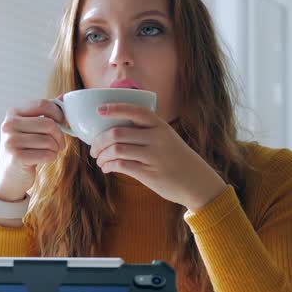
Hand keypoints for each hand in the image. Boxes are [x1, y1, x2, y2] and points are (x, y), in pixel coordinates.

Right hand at [0, 98, 65, 201]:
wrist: (9, 176)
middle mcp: (9, 125)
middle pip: (48, 124)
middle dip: (59, 136)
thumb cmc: (25, 148)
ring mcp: (11, 141)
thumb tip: (65, 96)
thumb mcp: (31, 127)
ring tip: (50, 152)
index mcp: (13, 113)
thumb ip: (46, 112)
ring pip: (49, 141)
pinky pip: (47, 154)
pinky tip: (44, 159)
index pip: (43, 104)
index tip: (62, 122)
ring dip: (55, 149)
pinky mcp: (16, 157)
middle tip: (59, 144)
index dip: (58, 113)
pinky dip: (51, 157)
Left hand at [90, 103, 226, 210]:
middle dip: (99, 141)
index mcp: (160, 126)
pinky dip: (109, 166)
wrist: (197, 182)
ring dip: (102, 155)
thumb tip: (112, 131)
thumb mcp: (167, 139)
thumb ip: (146, 132)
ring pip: (116, 150)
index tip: (99, 110)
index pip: (135, 111)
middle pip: (117, 133)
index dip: (115, 108)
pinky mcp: (149, 174)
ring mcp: (154, 156)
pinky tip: (107, 168)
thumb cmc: (176, 159)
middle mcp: (157, 138)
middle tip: (93, 148)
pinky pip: (121, 166)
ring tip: (99, 160)